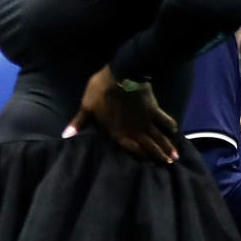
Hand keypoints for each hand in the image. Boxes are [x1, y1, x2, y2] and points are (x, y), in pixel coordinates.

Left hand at [63, 66, 179, 162]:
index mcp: (118, 134)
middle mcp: (135, 131)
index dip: (141, 159)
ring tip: (174, 158)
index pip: (132, 151)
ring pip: (159, 137)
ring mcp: (146, 121)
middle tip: (168, 165)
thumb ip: (78, 123)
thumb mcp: (87, 107)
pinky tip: (175, 131)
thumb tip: (65, 135)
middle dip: (158, 156)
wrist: (122, 75)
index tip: (148, 165)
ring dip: (167, 147)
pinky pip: (165, 120)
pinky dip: (171, 126)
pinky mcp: (154, 109)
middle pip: (149, 147)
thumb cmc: (100, 92)